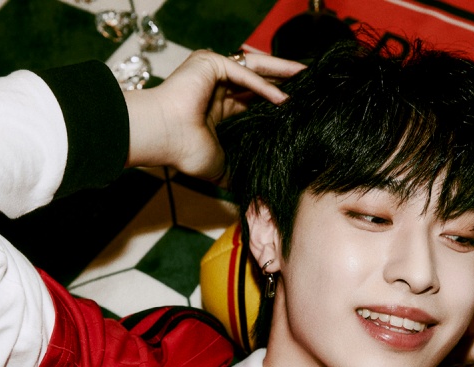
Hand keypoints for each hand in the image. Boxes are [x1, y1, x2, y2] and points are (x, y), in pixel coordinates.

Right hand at [124, 50, 304, 180]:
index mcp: (219, 107)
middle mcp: (217, 86)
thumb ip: (241, 172)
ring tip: (305, 77)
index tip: (301, 107)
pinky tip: (282, 98)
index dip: (278, 100)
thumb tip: (258, 195)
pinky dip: (263, 84)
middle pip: (260, 79)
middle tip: (310, 85)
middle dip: (285, 81)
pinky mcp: (209, 64)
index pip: (255, 98)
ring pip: (255, 68)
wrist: (163, 139)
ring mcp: (213, 72)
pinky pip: (243, 72)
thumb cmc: (185, 153)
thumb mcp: (223, 166)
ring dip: (281, 73)